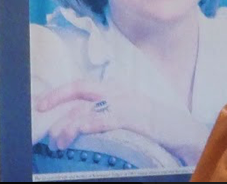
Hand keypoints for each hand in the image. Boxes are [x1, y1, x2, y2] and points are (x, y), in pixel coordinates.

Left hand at [35, 80, 182, 157]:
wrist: (186, 133)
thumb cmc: (156, 127)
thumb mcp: (128, 115)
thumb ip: (106, 113)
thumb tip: (79, 122)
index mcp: (116, 89)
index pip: (82, 86)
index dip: (59, 92)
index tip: (41, 102)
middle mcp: (118, 91)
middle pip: (80, 88)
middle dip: (56, 97)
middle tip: (40, 110)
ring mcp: (127, 102)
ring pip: (88, 107)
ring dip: (69, 124)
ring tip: (58, 140)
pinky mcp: (136, 116)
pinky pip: (107, 117)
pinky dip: (91, 122)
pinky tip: (80, 129)